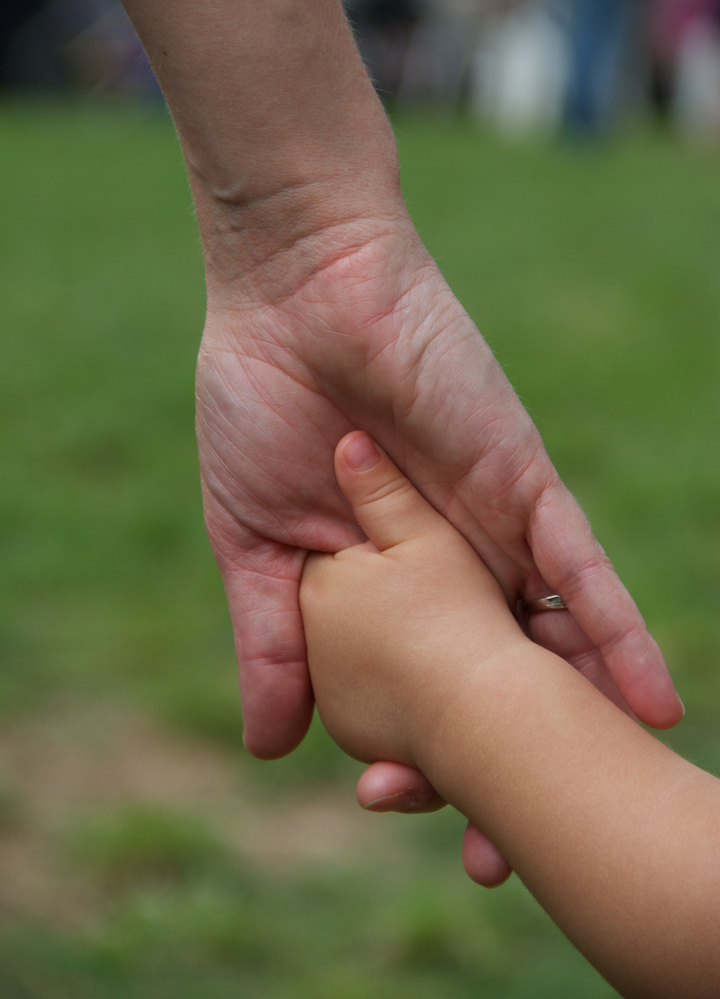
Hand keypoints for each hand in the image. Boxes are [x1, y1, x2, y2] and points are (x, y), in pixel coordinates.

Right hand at [196, 216, 681, 880]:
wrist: (295, 295)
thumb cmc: (259, 406)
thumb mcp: (252, 542)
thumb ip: (269, 637)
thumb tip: (269, 745)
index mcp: (386, 579)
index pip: (417, 684)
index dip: (422, 756)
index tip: (424, 827)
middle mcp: (450, 562)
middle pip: (497, 676)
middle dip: (507, 759)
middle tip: (508, 857)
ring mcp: (491, 525)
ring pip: (552, 637)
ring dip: (578, 717)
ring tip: (605, 800)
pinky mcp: (520, 480)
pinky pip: (579, 564)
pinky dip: (613, 628)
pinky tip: (649, 699)